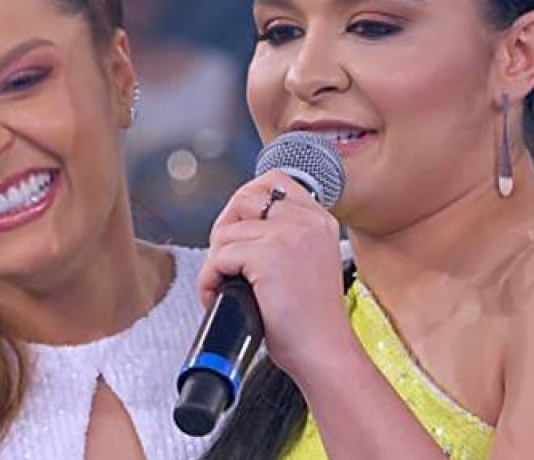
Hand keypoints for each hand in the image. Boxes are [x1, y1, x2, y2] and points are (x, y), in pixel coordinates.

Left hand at [198, 170, 354, 379]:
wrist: (323, 352)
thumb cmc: (310, 320)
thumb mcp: (307, 262)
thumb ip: (284, 236)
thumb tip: (237, 224)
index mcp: (318, 220)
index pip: (272, 181)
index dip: (245, 203)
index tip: (238, 232)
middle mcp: (307, 221)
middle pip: (243, 199)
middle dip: (224, 230)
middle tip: (226, 264)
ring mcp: (288, 235)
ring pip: (226, 232)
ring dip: (215, 262)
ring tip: (224, 286)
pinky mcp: (268, 255)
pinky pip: (218, 257)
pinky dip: (210, 280)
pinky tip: (220, 297)